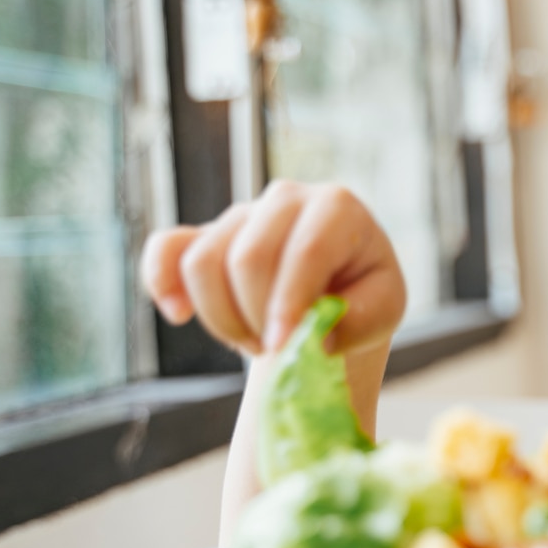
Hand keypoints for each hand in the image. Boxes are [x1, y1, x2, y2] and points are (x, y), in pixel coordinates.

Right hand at [140, 181, 405, 356]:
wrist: (333, 295)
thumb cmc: (363, 298)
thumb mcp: (384, 310)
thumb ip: (361, 319)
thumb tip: (316, 333)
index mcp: (337, 207)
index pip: (306, 250)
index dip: (290, 302)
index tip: (284, 346)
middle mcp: (285, 198)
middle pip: (249, 258)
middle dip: (257, 316)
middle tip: (278, 348)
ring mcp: (240, 214)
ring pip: (204, 263)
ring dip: (223, 318)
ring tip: (255, 341)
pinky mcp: (204, 235)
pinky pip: (165, 250)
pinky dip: (162, 283)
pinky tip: (178, 314)